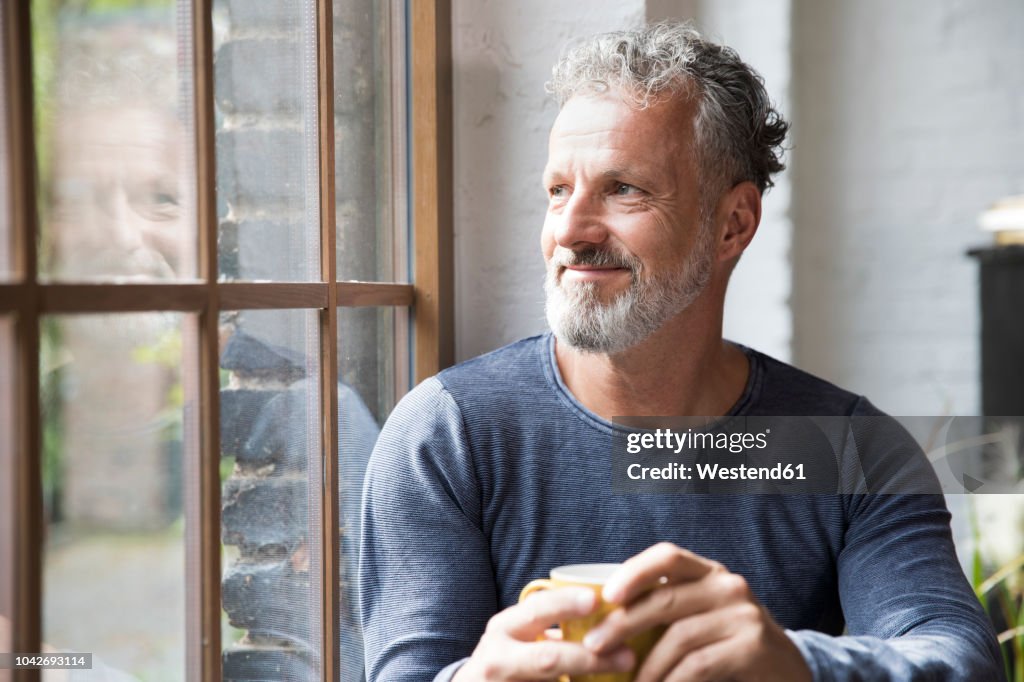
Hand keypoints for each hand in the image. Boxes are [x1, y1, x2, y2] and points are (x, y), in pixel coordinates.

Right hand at [453, 587, 635, 680]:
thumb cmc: (509, 656)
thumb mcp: (519, 634)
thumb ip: (551, 623)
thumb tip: (610, 611)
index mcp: (505, 628)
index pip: (537, 610)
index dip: (565, 604)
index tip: (595, 600)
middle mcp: (499, 658)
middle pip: (548, 659)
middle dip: (588, 658)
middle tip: (627, 656)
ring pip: (551, 680)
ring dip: (589, 681)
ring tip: (624, 672)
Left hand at [581, 543, 810, 681]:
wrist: (787, 670)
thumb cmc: (728, 643)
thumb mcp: (699, 616)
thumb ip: (665, 610)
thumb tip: (604, 621)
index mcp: (709, 572)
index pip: (667, 556)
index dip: (634, 571)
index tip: (606, 595)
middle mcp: (728, 586)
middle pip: (665, 598)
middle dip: (622, 624)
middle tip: (594, 646)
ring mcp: (743, 615)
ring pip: (678, 637)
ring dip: (646, 665)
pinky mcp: (752, 647)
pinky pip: (698, 664)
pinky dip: (671, 681)